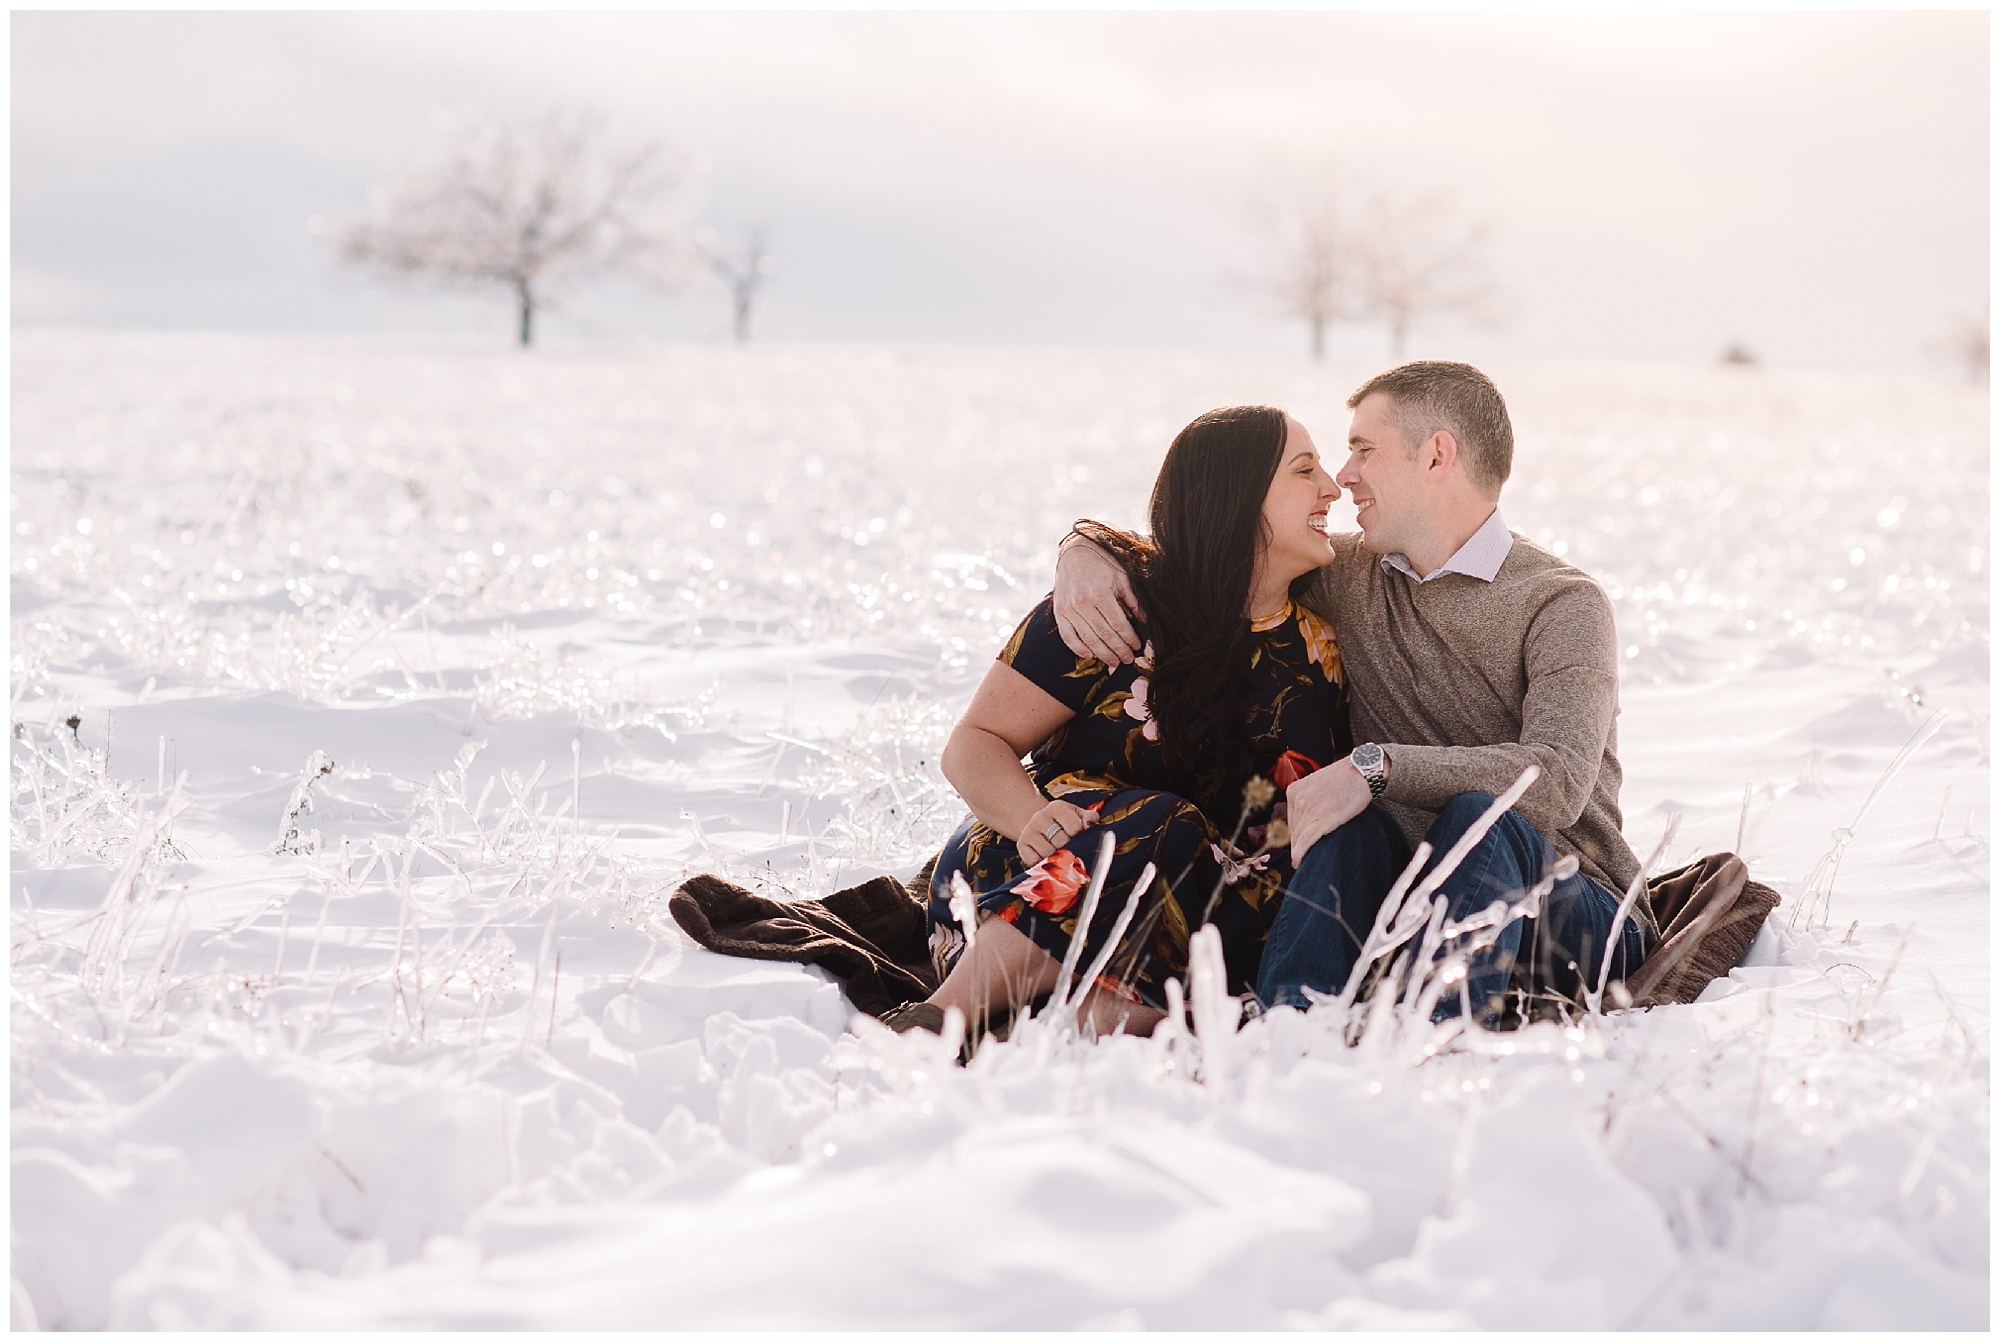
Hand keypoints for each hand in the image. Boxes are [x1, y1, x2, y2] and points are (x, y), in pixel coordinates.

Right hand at [1017, 798, 1099, 866]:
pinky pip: (1035, 861)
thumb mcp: (1078, 816)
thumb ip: (1089, 817)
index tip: (1077, 836)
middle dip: (1068, 848)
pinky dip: (1043, 863)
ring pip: (1048, 853)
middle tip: (1069, 848)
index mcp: (1057, 807)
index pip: (1075, 827)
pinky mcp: (1021, 845)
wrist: (1041, 827)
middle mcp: (1040, 816)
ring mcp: (1028, 831)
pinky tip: (1047, 858)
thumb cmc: (1065, 823)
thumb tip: (1089, 824)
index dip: (1079, 836)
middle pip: (1061, 841)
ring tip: (1059, 854)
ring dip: (1056, 857)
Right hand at [1054, 539, 1144, 664]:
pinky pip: (1068, 636)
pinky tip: (1090, 656)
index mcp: (1100, 593)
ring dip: (1102, 654)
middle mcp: (1082, 603)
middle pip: (1104, 635)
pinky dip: (1078, 648)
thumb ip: (1134, 600)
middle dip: (1118, 650)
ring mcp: (1069, 609)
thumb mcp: (1123, 577)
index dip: (1129, 638)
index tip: (1137, 647)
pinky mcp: (1059, 612)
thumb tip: (1145, 620)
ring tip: (1114, 663)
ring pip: (1088, 639)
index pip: (1118, 624)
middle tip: (1128, 660)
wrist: (1075, 552)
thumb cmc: (1103, 563)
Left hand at [1286, 754, 1375, 864]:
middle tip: (1304, 855)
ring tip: (1305, 861)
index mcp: (1294, 790)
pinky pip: (1305, 841)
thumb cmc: (1346, 778)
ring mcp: (1308, 808)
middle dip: (1298, 843)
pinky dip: (1300, 854)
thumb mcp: (1319, 785)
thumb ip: (1310, 800)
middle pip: (1294, 829)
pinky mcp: (1322, 819)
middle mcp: (1297, 798)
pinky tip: (1298, 863)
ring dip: (1300, 850)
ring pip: (1298, 837)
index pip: (1292, 819)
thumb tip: (1310, 820)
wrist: (1363, 770)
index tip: (1301, 844)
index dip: (1297, 834)